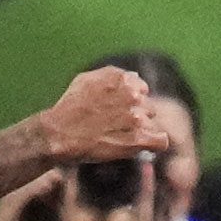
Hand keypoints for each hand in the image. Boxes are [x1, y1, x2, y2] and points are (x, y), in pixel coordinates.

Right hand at [37, 68, 168, 163]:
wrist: (59, 134)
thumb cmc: (69, 107)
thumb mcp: (87, 79)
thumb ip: (112, 76)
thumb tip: (133, 76)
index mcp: (123, 79)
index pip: (142, 89)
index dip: (132, 101)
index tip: (120, 110)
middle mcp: (132, 95)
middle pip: (148, 107)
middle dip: (137, 116)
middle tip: (117, 126)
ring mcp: (136, 118)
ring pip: (152, 123)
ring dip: (141, 130)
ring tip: (121, 137)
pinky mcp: (137, 139)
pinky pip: (161, 141)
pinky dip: (155, 143)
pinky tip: (145, 145)